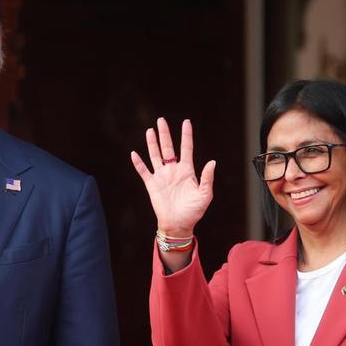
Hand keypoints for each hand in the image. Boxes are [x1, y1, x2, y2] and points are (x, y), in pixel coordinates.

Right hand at [130, 117, 215, 237]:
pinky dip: (138, 163)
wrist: (179, 225)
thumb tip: (212, 162)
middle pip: (168, 148)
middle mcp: (173, 170)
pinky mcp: (152, 185)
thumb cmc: (194, 211)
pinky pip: (144, 171)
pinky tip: (134, 154)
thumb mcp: (205, 195)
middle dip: (165, 134)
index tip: (186, 122)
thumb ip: (208, 178)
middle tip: (161, 120)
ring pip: (155, 155)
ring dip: (152, 143)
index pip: (186, 148)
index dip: (186, 135)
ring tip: (150, 130)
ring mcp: (162, 177)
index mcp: (187, 171)